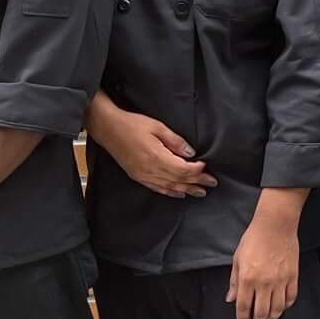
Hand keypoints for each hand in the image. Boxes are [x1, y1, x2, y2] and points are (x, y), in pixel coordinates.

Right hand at [97, 107, 215, 199]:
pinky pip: (157, 188)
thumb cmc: (132, 124)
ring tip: (200, 192)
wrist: (108, 129)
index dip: (196, 170)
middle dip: (196, 182)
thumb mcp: (157, 127)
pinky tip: (179, 194)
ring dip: (186, 190)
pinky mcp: (137, 176)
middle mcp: (150, 170)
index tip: (206, 167)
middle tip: (211, 183)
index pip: (182, 169)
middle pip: (178, 180)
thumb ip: (175, 141)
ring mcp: (143, 175)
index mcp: (156, 157)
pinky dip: (170, 192)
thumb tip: (190, 153)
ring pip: (169, 187)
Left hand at [229, 209, 298, 318]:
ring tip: (269, 314)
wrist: (275, 225)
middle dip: (257, 318)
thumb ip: (234, 281)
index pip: (244, 307)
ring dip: (272, 315)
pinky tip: (281, 304)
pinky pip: (291, 298)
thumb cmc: (254, 239)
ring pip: (277, 309)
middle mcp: (264, 283)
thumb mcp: (238, 259)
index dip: (242, 318)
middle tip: (255, 317)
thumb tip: (231, 299)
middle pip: (262, 312)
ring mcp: (280, 280)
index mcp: (247, 278)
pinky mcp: (293, 276)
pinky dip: (286, 305)